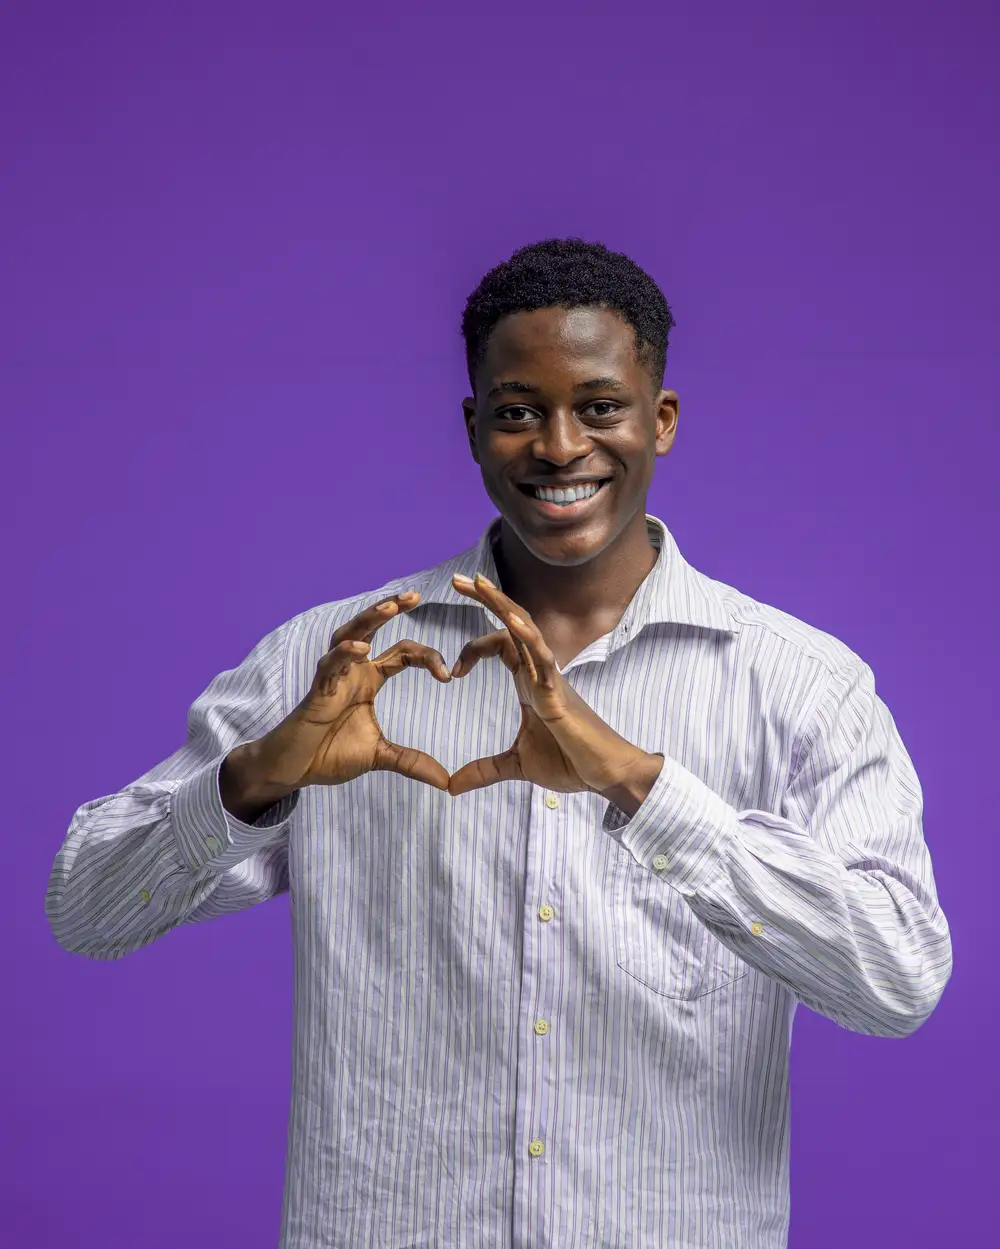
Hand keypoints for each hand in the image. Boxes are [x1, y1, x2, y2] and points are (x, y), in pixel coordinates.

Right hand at [225, 592, 451, 813]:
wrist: (293, 770)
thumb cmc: (330, 754)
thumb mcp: (380, 757)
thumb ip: (412, 763)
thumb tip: (446, 782)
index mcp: (370, 680)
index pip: (403, 654)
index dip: (427, 658)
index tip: (448, 675)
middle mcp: (353, 671)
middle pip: (372, 628)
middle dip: (391, 608)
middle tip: (415, 595)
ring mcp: (333, 678)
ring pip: (348, 635)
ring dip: (368, 620)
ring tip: (390, 607)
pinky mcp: (316, 692)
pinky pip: (330, 666)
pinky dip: (344, 654)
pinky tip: (361, 649)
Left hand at [447, 573, 662, 810]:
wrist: (604, 775)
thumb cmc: (571, 762)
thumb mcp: (517, 766)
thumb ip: (484, 770)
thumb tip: (452, 786)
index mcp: (529, 682)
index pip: (500, 645)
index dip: (473, 649)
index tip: (452, 672)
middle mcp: (539, 671)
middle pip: (512, 622)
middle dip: (487, 599)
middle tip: (458, 578)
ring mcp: (550, 678)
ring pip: (526, 629)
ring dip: (502, 605)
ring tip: (479, 582)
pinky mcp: (560, 692)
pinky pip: (544, 658)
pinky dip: (529, 638)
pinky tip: (513, 622)